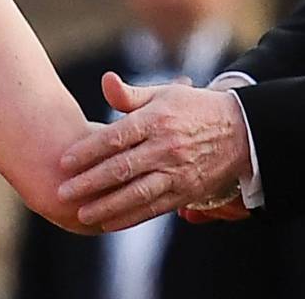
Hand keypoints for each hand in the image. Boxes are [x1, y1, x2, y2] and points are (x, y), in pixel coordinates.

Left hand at [57, 72, 250, 230]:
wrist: (240, 131)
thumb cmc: (193, 108)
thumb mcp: (164, 94)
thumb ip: (131, 95)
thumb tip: (105, 81)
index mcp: (158, 119)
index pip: (117, 137)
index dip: (88, 150)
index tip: (65, 160)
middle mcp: (166, 147)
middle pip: (123, 167)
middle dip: (91, 181)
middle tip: (64, 190)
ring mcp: (177, 172)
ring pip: (137, 192)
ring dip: (108, 205)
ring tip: (82, 213)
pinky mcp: (185, 192)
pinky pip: (154, 208)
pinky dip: (130, 217)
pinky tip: (108, 222)